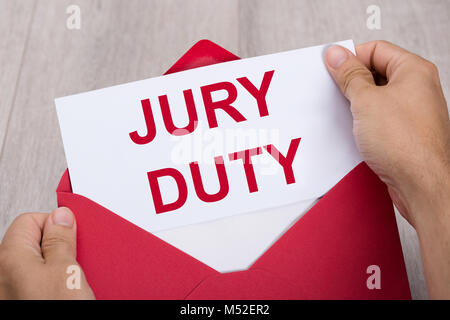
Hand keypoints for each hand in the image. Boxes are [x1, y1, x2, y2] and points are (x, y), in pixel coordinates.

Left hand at [0, 207, 94, 298]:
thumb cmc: (56, 310)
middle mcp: (5, 273)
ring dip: (61, 269)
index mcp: (10, 257)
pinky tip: (70, 294)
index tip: (73, 237)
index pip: (31, 220)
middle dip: (61, 249)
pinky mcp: (24, 298)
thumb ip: (61, 239)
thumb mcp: (66, 269)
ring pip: (40, 265)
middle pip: (35, 243)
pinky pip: (41, 282)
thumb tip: (61, 216)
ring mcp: (12, 289)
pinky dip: (57, 284)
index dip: (57, 225)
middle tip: (75, 263)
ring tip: (74, 284)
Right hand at [325, 40, 449, 298]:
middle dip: (352, 82)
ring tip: (345, 114)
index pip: (376, 50)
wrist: (421, 185)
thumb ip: (349, 75)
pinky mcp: (404, 132)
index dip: (351, 57)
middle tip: (335, 91)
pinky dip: (363, 122)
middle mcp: (416, 89)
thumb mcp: (366, 101)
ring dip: (356, 104)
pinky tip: (353, 131)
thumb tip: (337, 55)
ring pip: (375, 98)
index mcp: (413, 71)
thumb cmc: (406, 144)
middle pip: (375, 72)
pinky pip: (378, 118)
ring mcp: (411, 112)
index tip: (331, 68)